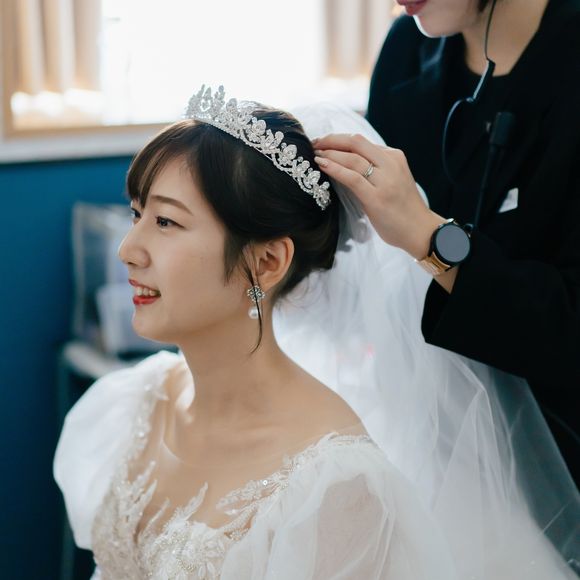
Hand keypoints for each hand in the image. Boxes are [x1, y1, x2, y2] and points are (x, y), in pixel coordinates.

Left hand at [313, 133, 445, 259]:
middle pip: (355, 143)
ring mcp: (384, 181)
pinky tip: (322, 166)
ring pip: (352, 158)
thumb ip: (375, 168)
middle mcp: (390, 164)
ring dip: (329, 154)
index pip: (360, 141)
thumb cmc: (403, 209)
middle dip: (330, 141)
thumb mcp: (392, 180)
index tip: (322, 142)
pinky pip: (352, 178)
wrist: (421, 231)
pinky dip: (335, 169)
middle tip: (313, 145)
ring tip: (314, 156)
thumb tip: (346, 161)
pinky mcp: (376, 198)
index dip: (338, 139)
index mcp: (394, 157)